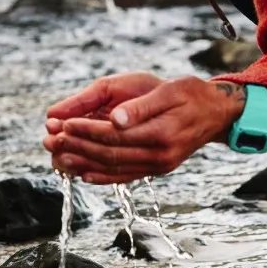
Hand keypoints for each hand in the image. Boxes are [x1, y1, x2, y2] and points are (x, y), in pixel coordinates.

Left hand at [43, 74, 245, 184]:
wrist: (216, 114)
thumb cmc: (191, 94)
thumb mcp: (169, 91)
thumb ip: (141, 106)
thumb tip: (115, 119)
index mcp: (161, 134)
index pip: (115, 136)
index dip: (86, 131)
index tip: (63, 124)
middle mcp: (159, 156)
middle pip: (109, 155)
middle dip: (77, 148)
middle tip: (50, 141)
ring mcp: (158, 166)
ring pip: (113, 169)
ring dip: (82, 164)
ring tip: (57, 157)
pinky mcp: (157, 169)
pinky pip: (124, 176)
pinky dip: (101, 177)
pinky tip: (83, 174)